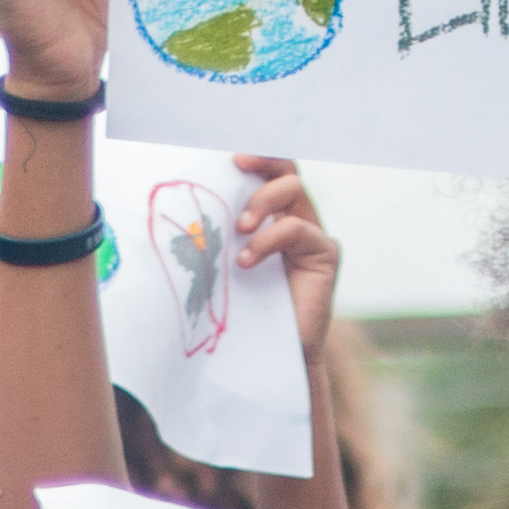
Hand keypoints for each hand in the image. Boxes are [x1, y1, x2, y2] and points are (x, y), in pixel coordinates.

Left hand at [230, 157, 340, 361]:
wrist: (272, 354)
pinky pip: (296, 229)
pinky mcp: (326, 254)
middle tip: (237, 164)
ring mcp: (314, 235)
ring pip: (293, 190)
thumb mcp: (225, 262)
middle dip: (263, 161)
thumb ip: (220, 233)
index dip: (255, 157)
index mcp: (274, 216)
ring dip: (261, 202)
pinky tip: (247, 261)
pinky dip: (268, 238)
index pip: (269, 173)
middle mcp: (298, 218)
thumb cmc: (243, 310)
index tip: (227, 154)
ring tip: (239, 228)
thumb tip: (182, 203)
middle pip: (287, 169)